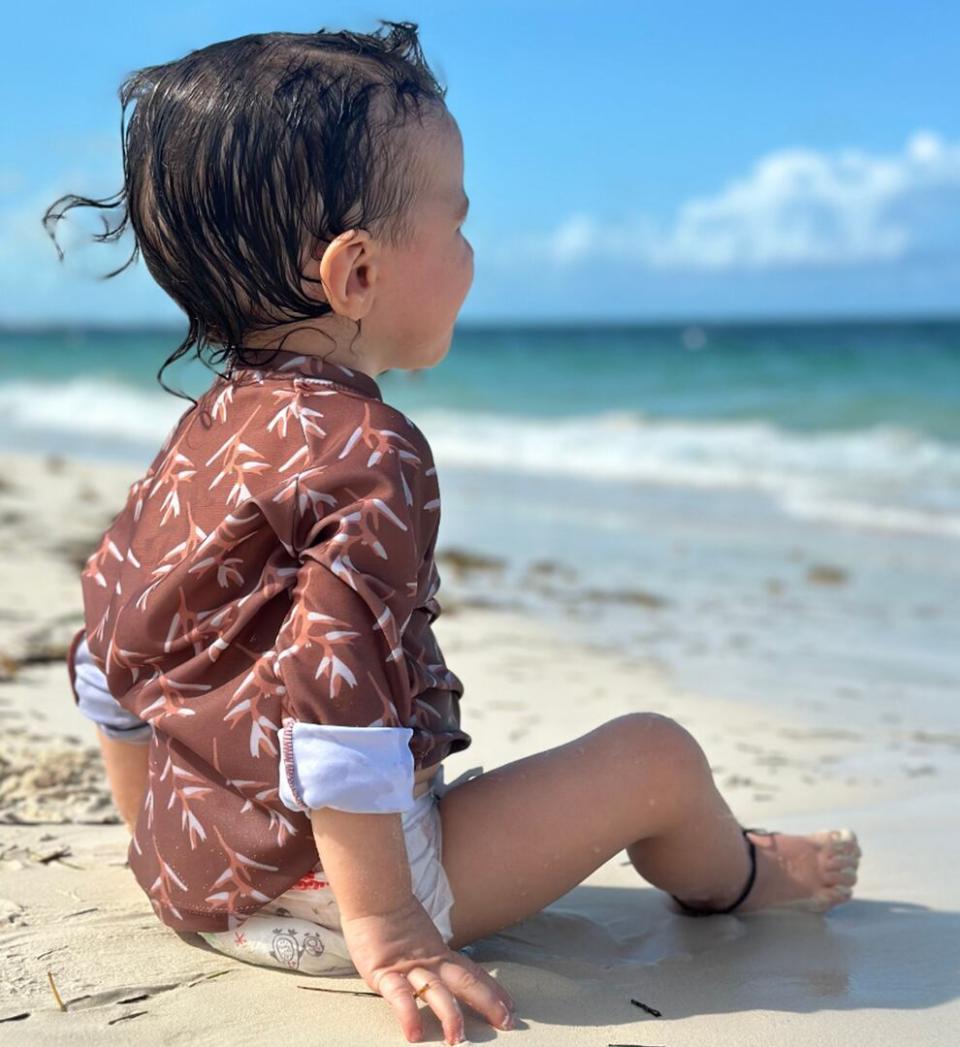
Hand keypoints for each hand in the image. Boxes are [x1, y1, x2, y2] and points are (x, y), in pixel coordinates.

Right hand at [340, 895, 515, 1043]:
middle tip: (506, 1022)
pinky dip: (408, 1014)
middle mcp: (431, 960)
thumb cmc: (391, 915)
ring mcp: (409, 966)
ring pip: (436, 991)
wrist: (373, 894)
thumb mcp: (420, 936)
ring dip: (449, 1014)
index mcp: (439, 953)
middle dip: (487, 1003)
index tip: (509, 1004)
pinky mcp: (384, 971)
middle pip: (465, 982)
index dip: (492, 989)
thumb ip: (430, 952)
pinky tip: (414, 1033)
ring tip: (457, 1038)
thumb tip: (440, 967)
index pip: (472, 972)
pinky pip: (398, 996)